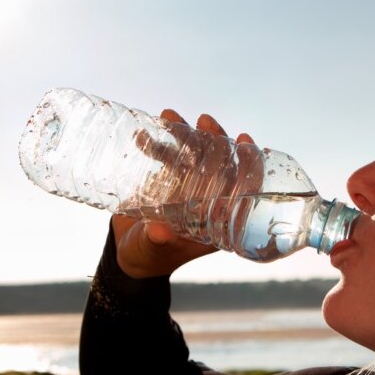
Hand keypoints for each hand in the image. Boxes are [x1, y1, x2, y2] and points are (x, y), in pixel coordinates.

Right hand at [113, 110, 254, 278]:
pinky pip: (167, 157)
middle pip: (220, 163)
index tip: (244, 141)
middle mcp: (207, 200)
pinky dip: (156, 144)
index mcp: (217, 219)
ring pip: (194, 154)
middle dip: (215, 139)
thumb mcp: (153, 250)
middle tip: (203, 122)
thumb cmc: (148, 257)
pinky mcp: (167, 180)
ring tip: (169, 116)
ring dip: (184, 134)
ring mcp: (188, 188)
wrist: (126, 252)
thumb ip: (157, 241)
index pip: (242, 188)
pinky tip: (143, 136)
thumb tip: (160, 232)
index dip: (248, 164)